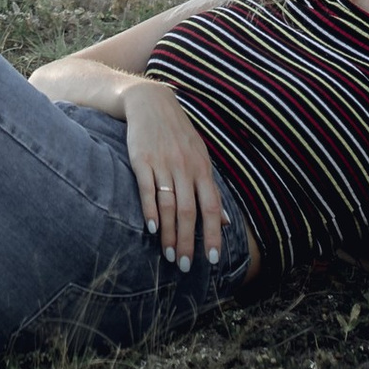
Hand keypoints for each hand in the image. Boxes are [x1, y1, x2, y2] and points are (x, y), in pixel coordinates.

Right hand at [119, 78, 225, 270]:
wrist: (151, 102)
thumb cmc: (178, 135)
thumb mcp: (200, 158)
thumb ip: (211, 190)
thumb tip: (226, 222)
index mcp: (202, 169)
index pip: (212, 207)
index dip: (213, 234)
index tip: (212, 259)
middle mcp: (186, 168)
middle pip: (189, 211)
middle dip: (188, 241)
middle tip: (186, 266)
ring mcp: (164, 163)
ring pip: (169, 205)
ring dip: (169, 233)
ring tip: (169, 255)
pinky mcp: (142, 159)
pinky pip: (147, 189)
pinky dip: (149, 210)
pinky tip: (150, 229)